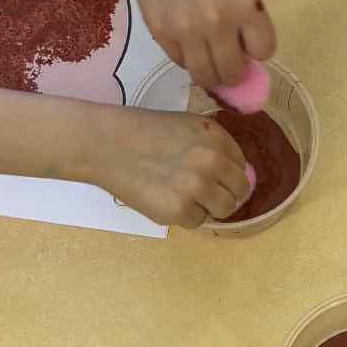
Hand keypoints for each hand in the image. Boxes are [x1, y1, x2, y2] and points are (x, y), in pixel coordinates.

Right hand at [87, 104, 252, 225]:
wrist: (105, 144)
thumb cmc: (141, 131)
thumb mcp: (185, 125)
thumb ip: (211, 145)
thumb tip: (232, 173)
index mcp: (215, 136)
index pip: (241, 165)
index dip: (228, 174)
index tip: (213, 178)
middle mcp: (212, 160)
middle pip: (239, 190)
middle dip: (224, 193)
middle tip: (201, 193)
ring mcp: (197, 187)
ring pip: (224, 209)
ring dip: (208, 207)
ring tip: (184, 197)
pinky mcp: (178, 210)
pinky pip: (197, 222)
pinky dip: (184, 216)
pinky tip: (164, 200)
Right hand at [131, 0, 275, 90]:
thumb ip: (243, 18)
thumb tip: (243, 57)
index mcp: (246, 5)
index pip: (264, 52)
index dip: (256, 51)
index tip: (247, 44)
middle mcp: (219, 21)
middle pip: (232, 73)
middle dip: (233, 71)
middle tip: (226, 60)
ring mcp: (187, 30)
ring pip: (204, 76)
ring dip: (209, 73)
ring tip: (206, 57)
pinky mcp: (161, 32)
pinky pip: (179, 62)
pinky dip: (185, 57)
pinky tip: (184, 38)